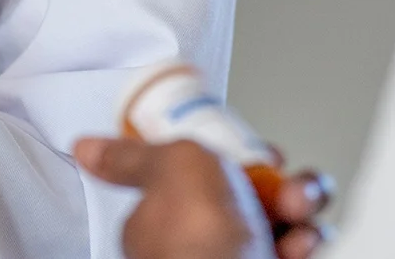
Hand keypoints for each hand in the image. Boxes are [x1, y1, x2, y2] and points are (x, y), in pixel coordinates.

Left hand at [75, 138, 333, 258]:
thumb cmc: (199, 239)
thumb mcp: (168, 167)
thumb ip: (132, 156)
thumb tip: (87, 148)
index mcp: (162, 220)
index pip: (194, 177)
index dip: (231, 157)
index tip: (255, 151)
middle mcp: (199, 246)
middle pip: (248, 194)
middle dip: (279, 180)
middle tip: (283, 180)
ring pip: (280, 220)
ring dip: (299, 205)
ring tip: (300, 209)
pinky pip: (298, 247)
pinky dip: (307, 240)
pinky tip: (303, 240)